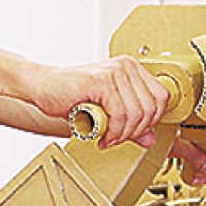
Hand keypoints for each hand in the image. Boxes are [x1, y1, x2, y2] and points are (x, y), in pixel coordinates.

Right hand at [28, 53, 171, 147]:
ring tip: (107, 138)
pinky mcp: (102, 81)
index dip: (150, 122)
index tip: (133, 133)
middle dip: (135, 132)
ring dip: (122, 135)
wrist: (44, 87)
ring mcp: (115, 71)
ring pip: (136, 114)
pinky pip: (120, 114)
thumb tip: (151, 138)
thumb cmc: (73, 97)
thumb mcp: (109, 113)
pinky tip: (101, 135)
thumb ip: (132, 124)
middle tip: (117, 139)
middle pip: (151, 108)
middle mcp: (126, 66)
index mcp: (132, 69)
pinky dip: (112, 132)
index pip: (161, 98)